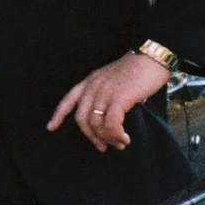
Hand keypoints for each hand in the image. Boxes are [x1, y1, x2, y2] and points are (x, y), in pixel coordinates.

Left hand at [47, 51, 170, 151]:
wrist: (153, 57)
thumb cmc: (139, 70)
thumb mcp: (115, 80)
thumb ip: (108, 96)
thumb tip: (114, 119)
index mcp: (90, 81)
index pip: (68, 99)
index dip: (58, 115)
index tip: (50, 128)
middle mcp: (93, 86)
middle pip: (82, 119)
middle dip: (91, 136)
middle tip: (103, 147)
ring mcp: (104, 92)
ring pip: (96, 124)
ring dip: (108, 139)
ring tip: (120, 144)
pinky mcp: (118, 98)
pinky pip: (111, 124)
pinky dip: (116, 135)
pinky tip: (124, 139)